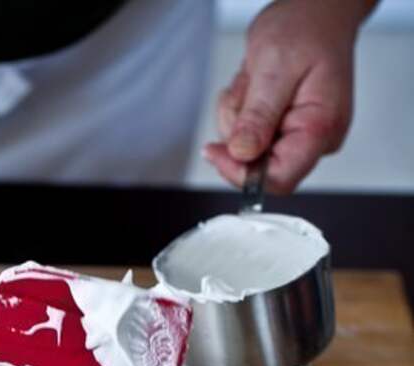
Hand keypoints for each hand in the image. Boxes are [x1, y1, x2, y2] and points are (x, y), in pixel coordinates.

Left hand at [205, 0, 375, 192]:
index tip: (216, 152)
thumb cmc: (306, 27)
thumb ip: (258, 115)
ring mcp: (302, 135)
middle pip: (261, 166)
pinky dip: (242, 112)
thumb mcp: (274, 65)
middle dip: (239, 132)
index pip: (280, 178)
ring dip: (239, 116)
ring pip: (249, 151)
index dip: (243, 173)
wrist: (317, 9)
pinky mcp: (288, 130)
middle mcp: (316, 139)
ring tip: (254, 81)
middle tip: (246, 91)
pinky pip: (250, 137)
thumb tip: (242, 154)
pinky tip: (254, 87)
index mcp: (320, 128)